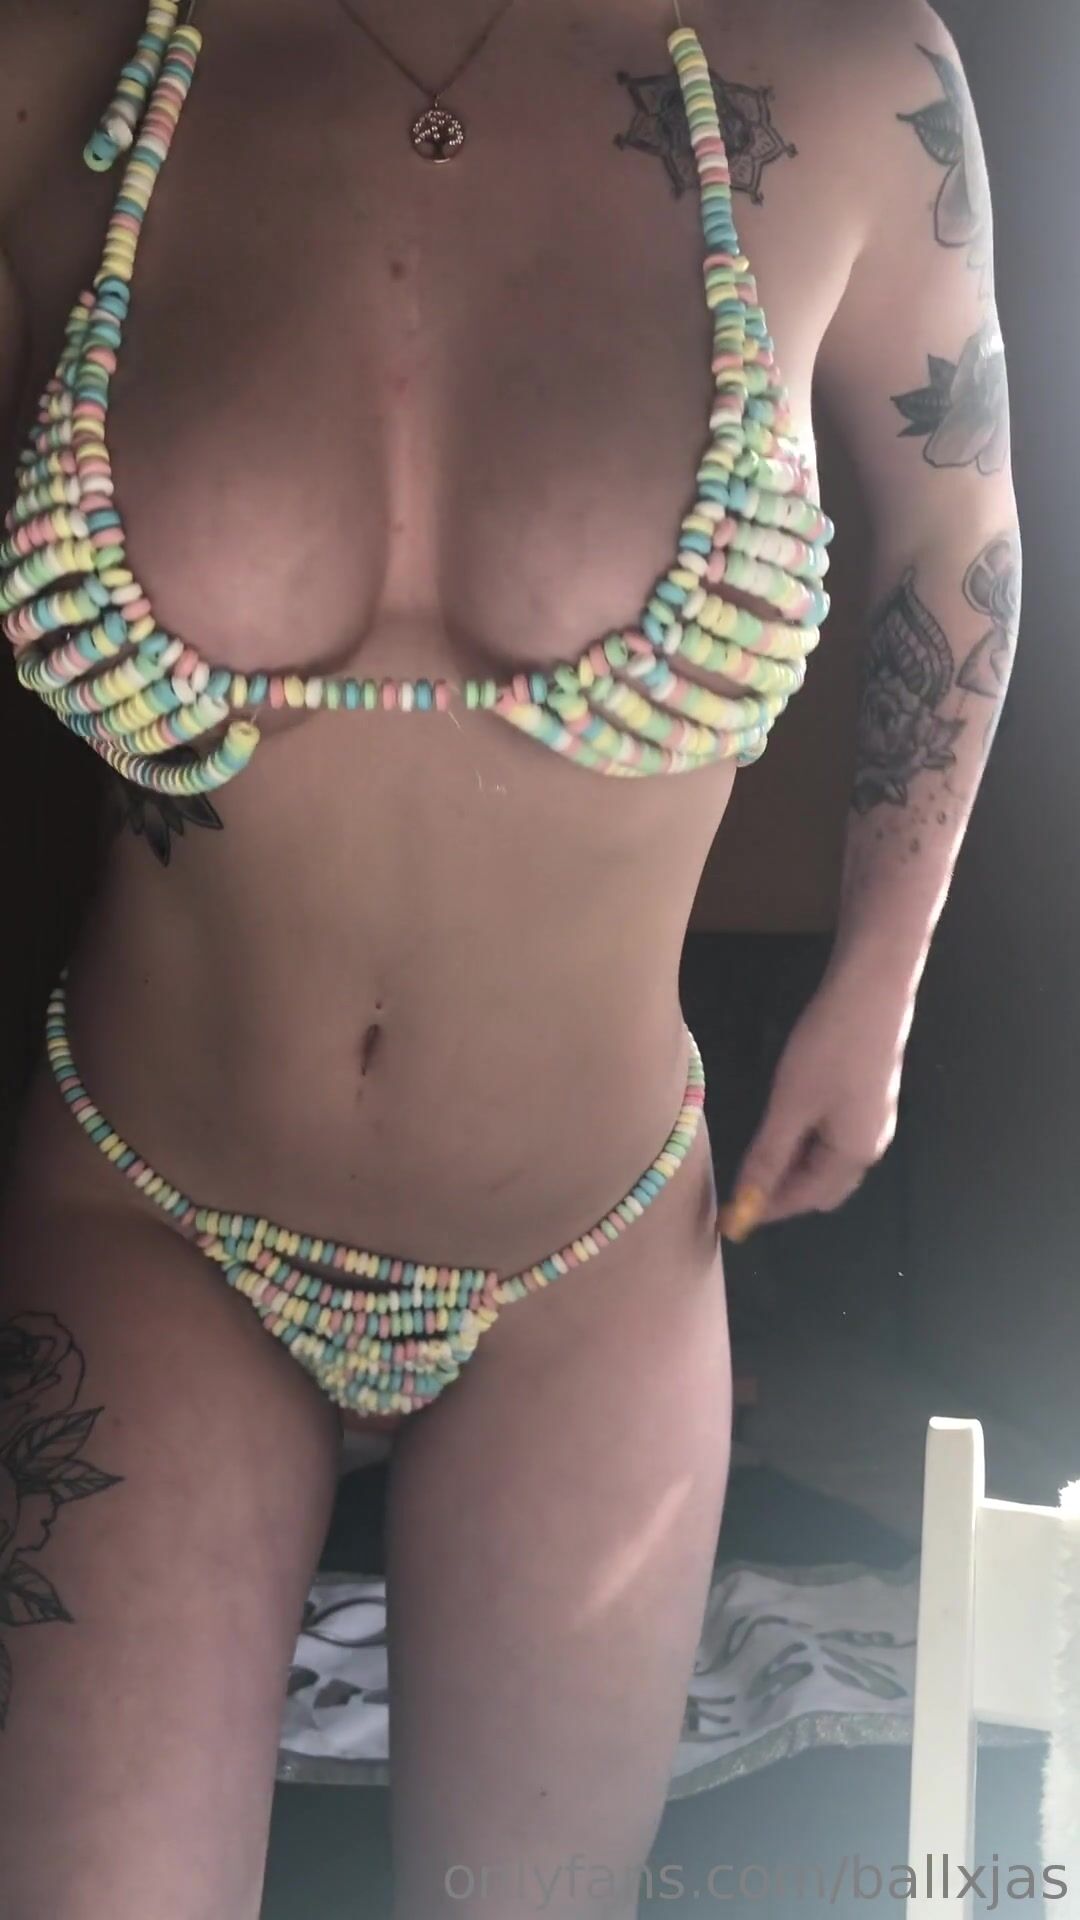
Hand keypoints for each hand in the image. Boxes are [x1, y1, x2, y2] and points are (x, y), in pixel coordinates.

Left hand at [717, 962, 913, 1237]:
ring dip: (794, 1164)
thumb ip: (769, 1156)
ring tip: (756, 1156)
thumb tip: (748, 1202)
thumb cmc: (830, 1048)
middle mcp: (871, 1144)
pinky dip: (807, 1141)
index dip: (770, 1207)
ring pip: (828, 1160)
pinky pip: (834, 1136)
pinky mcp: (869, 1097)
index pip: (807, 1198)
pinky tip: (784, 1123)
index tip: (733, 1215)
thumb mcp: (791, 1104)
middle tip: (742, 1185)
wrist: (872, 989)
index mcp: (855, 1154)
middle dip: (784, 1191)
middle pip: (823, 1185)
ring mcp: (874, 1120)